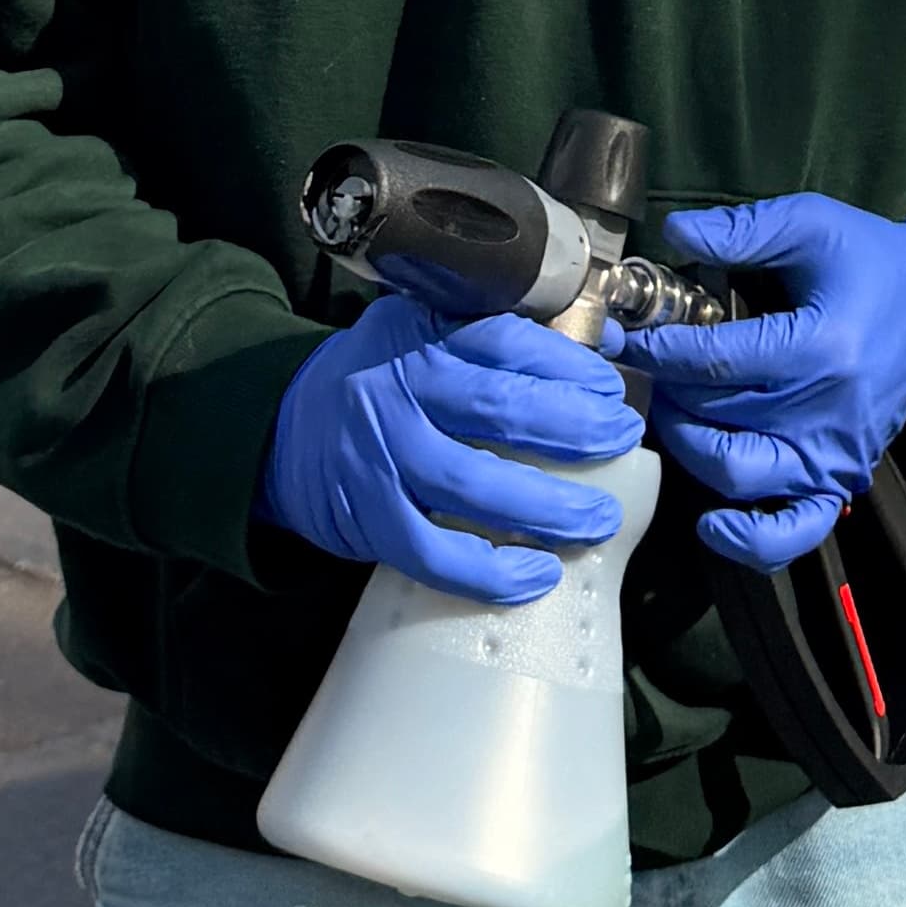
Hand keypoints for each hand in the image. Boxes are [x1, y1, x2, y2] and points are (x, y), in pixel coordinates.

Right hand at [259, 294, 633, 606]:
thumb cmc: (374, 380)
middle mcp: (400, 392)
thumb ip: (483, 338)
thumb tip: (588, 355)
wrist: (282, 430)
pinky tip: (536, 575)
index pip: (502, 343)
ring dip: (546, 506)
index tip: (609, 387)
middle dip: (574, 428)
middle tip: (623, 440)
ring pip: (472, 485)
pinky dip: (488, 571)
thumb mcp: (417, 331)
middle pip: (497, 409)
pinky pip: (434, 553)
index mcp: (421, 339)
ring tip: (597, 518)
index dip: (564, 366)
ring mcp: (383, 458)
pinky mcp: (370, 518)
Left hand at [622, 198, 905, 573]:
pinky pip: (794, 530)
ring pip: (738, 476)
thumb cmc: (871, 260)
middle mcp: (826, 411)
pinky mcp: (842, 478)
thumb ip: (741, 230)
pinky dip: (750, 540)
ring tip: (676, 411)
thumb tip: (674, 233)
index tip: (622, 338)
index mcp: (820, 346)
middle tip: (646, 367)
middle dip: (666, 391)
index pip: (714, 362)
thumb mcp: (811, 224)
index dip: (657, 351)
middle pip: (717, 418)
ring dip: (690, 448)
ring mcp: (835, 454)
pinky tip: (714, 523)